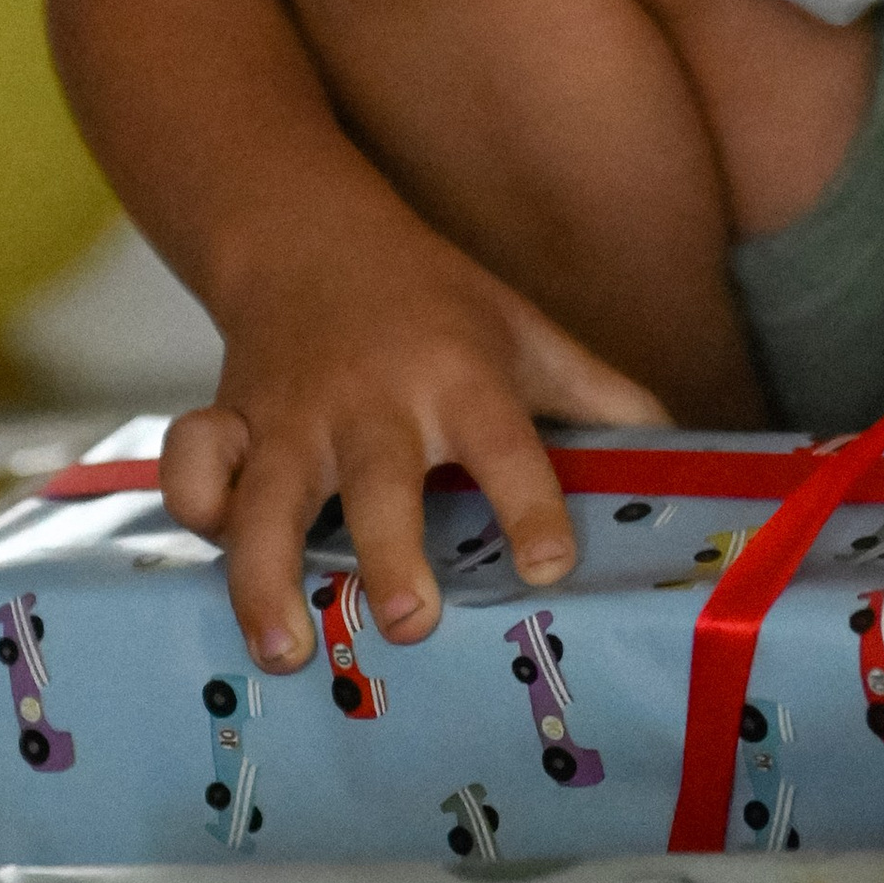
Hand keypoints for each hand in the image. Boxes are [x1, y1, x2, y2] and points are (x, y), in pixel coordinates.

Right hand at [159, 217, 667, 671]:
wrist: (309, 234)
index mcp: (461, 378)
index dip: (531, 506)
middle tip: (411, 623)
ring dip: (269, 574)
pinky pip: (192, 462)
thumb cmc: (435, 301)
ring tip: (288, 649)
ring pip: (269, 497)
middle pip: (380, 484)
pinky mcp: (227, 416)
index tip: (550, 568)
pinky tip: (213, 550)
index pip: (507, 446)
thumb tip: (691, 452)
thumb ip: (600, 394)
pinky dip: (193, 500)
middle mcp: (375, 401)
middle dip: (391, 555)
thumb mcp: (525, 331)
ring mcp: (292, 413)